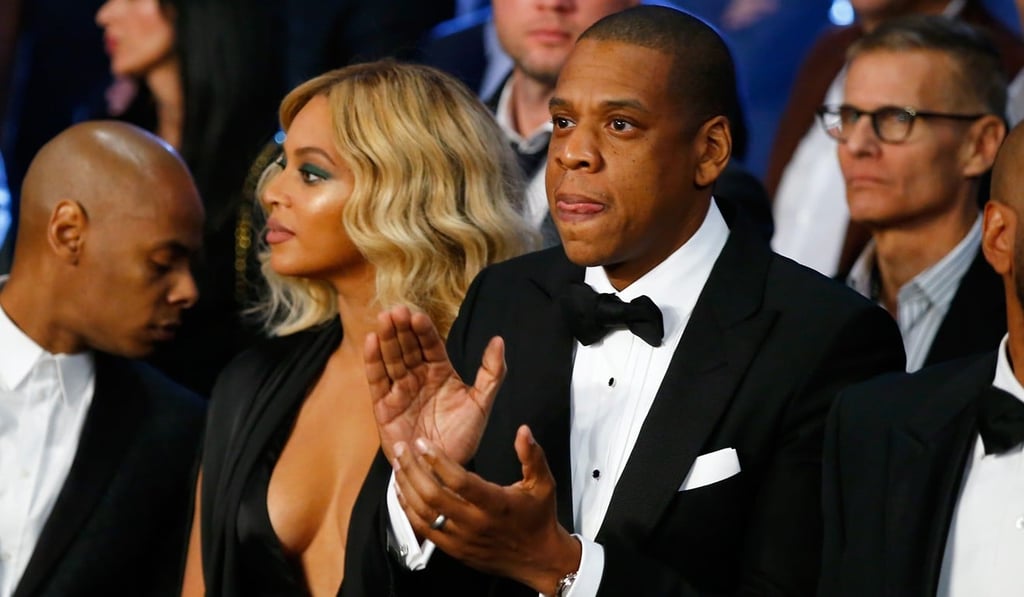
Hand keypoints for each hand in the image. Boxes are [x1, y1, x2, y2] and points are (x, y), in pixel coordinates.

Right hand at [364, 305, 505, 464]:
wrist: (443, 471)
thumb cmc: (463, 437)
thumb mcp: (482, 403)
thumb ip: (492, 373)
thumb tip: (499, 340)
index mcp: (440, 372)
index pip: (431, 345)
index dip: (424, 331)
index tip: (418, 316)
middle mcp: (418, 377)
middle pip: (408, 347)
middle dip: (402, 329)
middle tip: (397, 311)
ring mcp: (400, 390)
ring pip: (392, 359)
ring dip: (387, 339)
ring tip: (384, 319)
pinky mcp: (383, 406)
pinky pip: (377, 380)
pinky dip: (373, 361)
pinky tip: (371, 341)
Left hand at [393, 425, 580, 594]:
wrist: (539, 559)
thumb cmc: (539, 518)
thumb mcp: (543, 484)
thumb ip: (532, 456)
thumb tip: (523, 431)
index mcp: (496, 505)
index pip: (460, 481)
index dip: (438, 461)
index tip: (422, 443)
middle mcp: (476, 523)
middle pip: (434, 496)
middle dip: (413, 470)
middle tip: (402, 450)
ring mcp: (462, 539)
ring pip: (424, 514)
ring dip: (407, 488)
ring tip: (398, 466)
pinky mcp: (454, 550)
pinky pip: (423, 529)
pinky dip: (408, 510)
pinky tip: (402, 493)